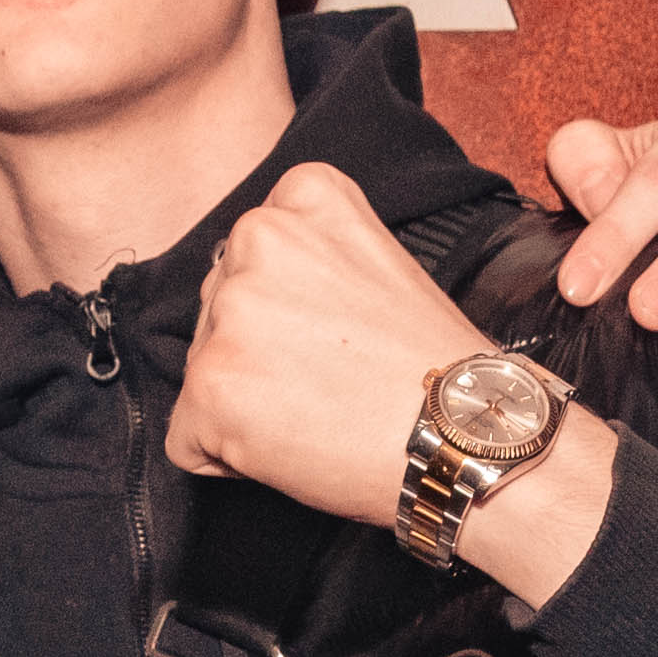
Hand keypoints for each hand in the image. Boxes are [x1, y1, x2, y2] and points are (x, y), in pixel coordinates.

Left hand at [172, 165, 618, 602]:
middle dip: (258, 356)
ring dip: (245, 405)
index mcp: (301, 197)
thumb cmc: (436, 367)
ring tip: (319, 414)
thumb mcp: (378, 260)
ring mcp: (230, 312)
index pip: (250, 260)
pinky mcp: (211, 385)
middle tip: (332, 381)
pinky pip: (186, 439)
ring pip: (201, 373)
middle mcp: (256, 238)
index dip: (288, 313)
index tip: (338, 337)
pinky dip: (227, 459)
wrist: (471, 435)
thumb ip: (309, 256)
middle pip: (217, 314)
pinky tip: (296, 448)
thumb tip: (244, 300)